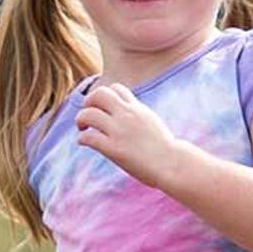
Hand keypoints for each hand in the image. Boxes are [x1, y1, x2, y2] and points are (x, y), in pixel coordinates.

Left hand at [73, 80, 189, 188]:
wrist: (172, 163)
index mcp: (137, 108)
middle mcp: (127, 115)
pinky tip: (85, 142)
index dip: (104, 96)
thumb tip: (128, 113)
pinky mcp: (113, 148)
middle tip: (88, 115)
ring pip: (88, 114)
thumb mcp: (151, 122)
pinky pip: (89, 137)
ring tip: (83, 128)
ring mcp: (119, 131)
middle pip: (99, 94)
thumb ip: (137, 114)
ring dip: (80, 119)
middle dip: (88, 102)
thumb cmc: (165, 148)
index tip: (102, 107)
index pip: (115, 88)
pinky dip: (82, 138)